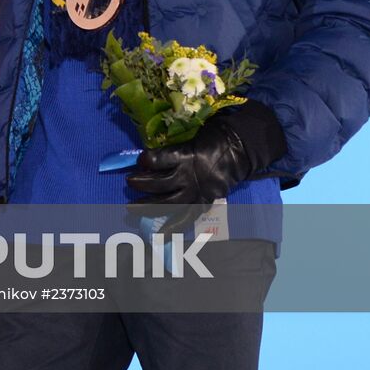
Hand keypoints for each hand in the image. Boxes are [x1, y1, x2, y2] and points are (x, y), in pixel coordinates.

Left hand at [126, 101, 286, 231]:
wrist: (240, 150)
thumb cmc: (213, 137)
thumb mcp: (191, 134)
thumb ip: (172, 147)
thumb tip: (149, 157)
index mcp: (187, 155)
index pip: (159, 160)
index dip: (146, 160)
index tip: (140, 159)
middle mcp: (190, 176)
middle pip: (160, 183)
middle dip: (141, 184)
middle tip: (129, 182)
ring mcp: (197, 191)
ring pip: (169, 202)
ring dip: (148, 206)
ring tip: (131, 207)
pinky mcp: (204, 202)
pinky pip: (187, 217)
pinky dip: (173, 226)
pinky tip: (159, 235)